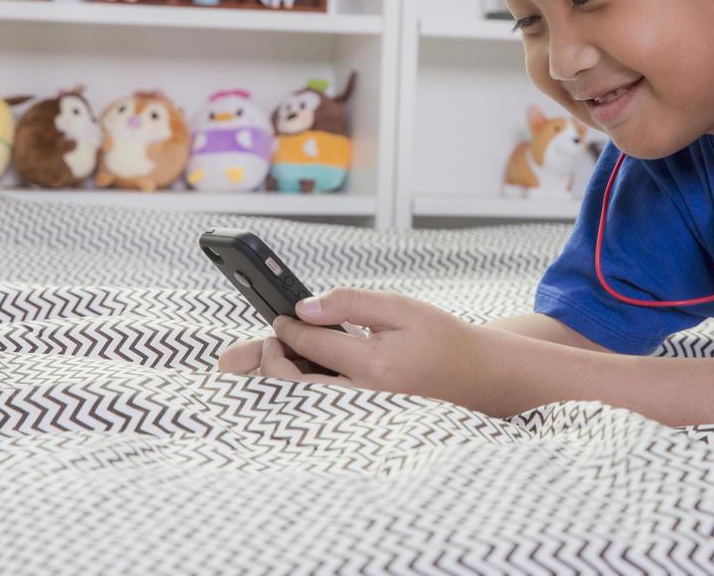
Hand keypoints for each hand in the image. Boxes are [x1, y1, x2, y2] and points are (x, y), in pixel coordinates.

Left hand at [217, 288, 495, 412]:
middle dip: (263, 363)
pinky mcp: (360, 409)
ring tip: (241, 363)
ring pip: (301, 396)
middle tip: (242, 350)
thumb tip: (306, 306)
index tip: (278, 314)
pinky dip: (297, 383)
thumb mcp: (400, 307)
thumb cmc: (440, 337)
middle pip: (293, 383)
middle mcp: (360, 393)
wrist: (472, 375)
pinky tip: (285, 367)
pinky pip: (318, 398)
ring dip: (273, 377)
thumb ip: (352, 303)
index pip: (310, 345)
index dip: (287, 327)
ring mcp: (359, 407)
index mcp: (371, 365)